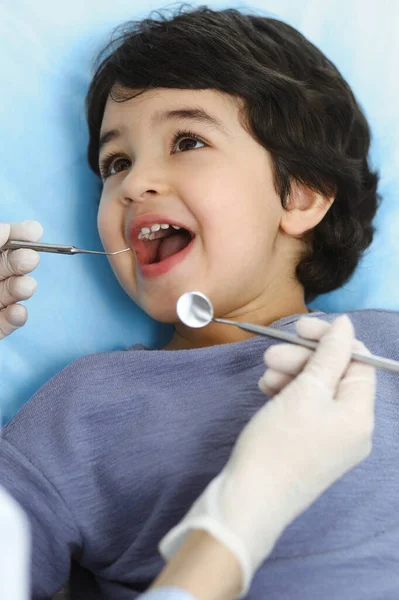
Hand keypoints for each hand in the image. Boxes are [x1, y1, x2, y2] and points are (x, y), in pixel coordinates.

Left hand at [0, 221, 42, 339]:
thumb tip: (5, 229)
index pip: (2, 241)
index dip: (16, 234)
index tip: (34, 231)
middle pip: (6, 266)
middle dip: (20, 261)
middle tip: (31, 259)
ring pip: (8, 293)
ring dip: (21, 288)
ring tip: (27, 287)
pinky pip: (5, 323)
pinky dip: (15, 319)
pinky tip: (18, 312)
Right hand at [159, 315, 375, 597]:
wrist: (250, 499)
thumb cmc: (278, 442)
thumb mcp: (305, 390)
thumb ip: (329, 354)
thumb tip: (346, 324)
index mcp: (361, 415)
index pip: (358, 362)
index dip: (330, 339)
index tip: (298, 328)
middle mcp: (354, 429)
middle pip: (336, 376)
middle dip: (304, 359)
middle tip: (270, 356)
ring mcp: (334, 441)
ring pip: (318, 392)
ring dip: (292, 376)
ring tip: (264, 378)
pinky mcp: (313, 448)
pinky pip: (308, 411)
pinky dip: (289, 396)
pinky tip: (267, 393)